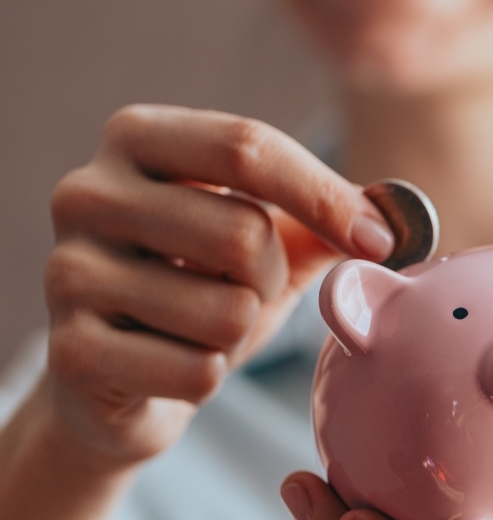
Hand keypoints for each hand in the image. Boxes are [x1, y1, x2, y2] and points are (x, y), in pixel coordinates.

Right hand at [42, 105, 394, 466]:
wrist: (119, 379)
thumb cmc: (203, 288)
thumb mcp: (270, 239)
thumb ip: (330, 216)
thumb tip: (400, 218)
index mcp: (139, 139)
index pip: (248, 146)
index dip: (325, 195)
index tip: (380, 242)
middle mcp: (87, 192)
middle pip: (244, 233)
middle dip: (272, 280)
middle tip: (244, 292)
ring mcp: (65, 272)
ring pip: (226, 311)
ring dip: (239, 334)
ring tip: (201, 329)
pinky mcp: (68, 352)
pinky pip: (196, 372)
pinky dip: (208, 379)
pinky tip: (173, 366)